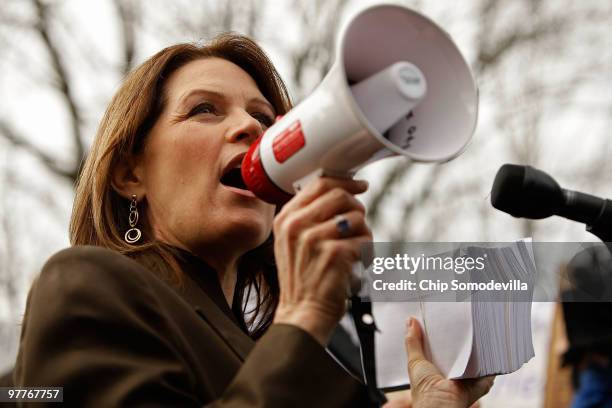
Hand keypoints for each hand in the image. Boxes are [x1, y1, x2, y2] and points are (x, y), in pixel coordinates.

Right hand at [272, 177, 371, 344]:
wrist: (302, 314)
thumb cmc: (303, 280)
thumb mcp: (292, 242)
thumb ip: (307, 216)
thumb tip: (340, 190)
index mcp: (286, 219)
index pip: (319, 184)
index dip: (345, 181)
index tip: (360, 185)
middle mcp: (296, 225)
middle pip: (340, 195)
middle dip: (357, 207)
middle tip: (359, 225)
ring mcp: (314, 239)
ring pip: (357, 217)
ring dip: (364, 233)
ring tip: (355, 252)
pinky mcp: (335, 253)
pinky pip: (365, 240)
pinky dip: (367, 253)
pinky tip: (356, 266)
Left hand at [386, 318, 493, 407]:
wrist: (440, 406)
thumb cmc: (425, 391)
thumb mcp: (415, 361)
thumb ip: (413, 342)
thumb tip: (410, 322)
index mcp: (439, 369)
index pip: (445, 349)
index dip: (445, 336)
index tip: (446, 321)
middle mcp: (455, 374)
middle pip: (462, 352)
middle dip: (462, 340)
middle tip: (462, 324)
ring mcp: (469, 378)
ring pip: (477, 359)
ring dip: (478, 348)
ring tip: (476, 332)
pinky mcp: (482, 382)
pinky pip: (490, 369)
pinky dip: (491, 360)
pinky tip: (489, 347)